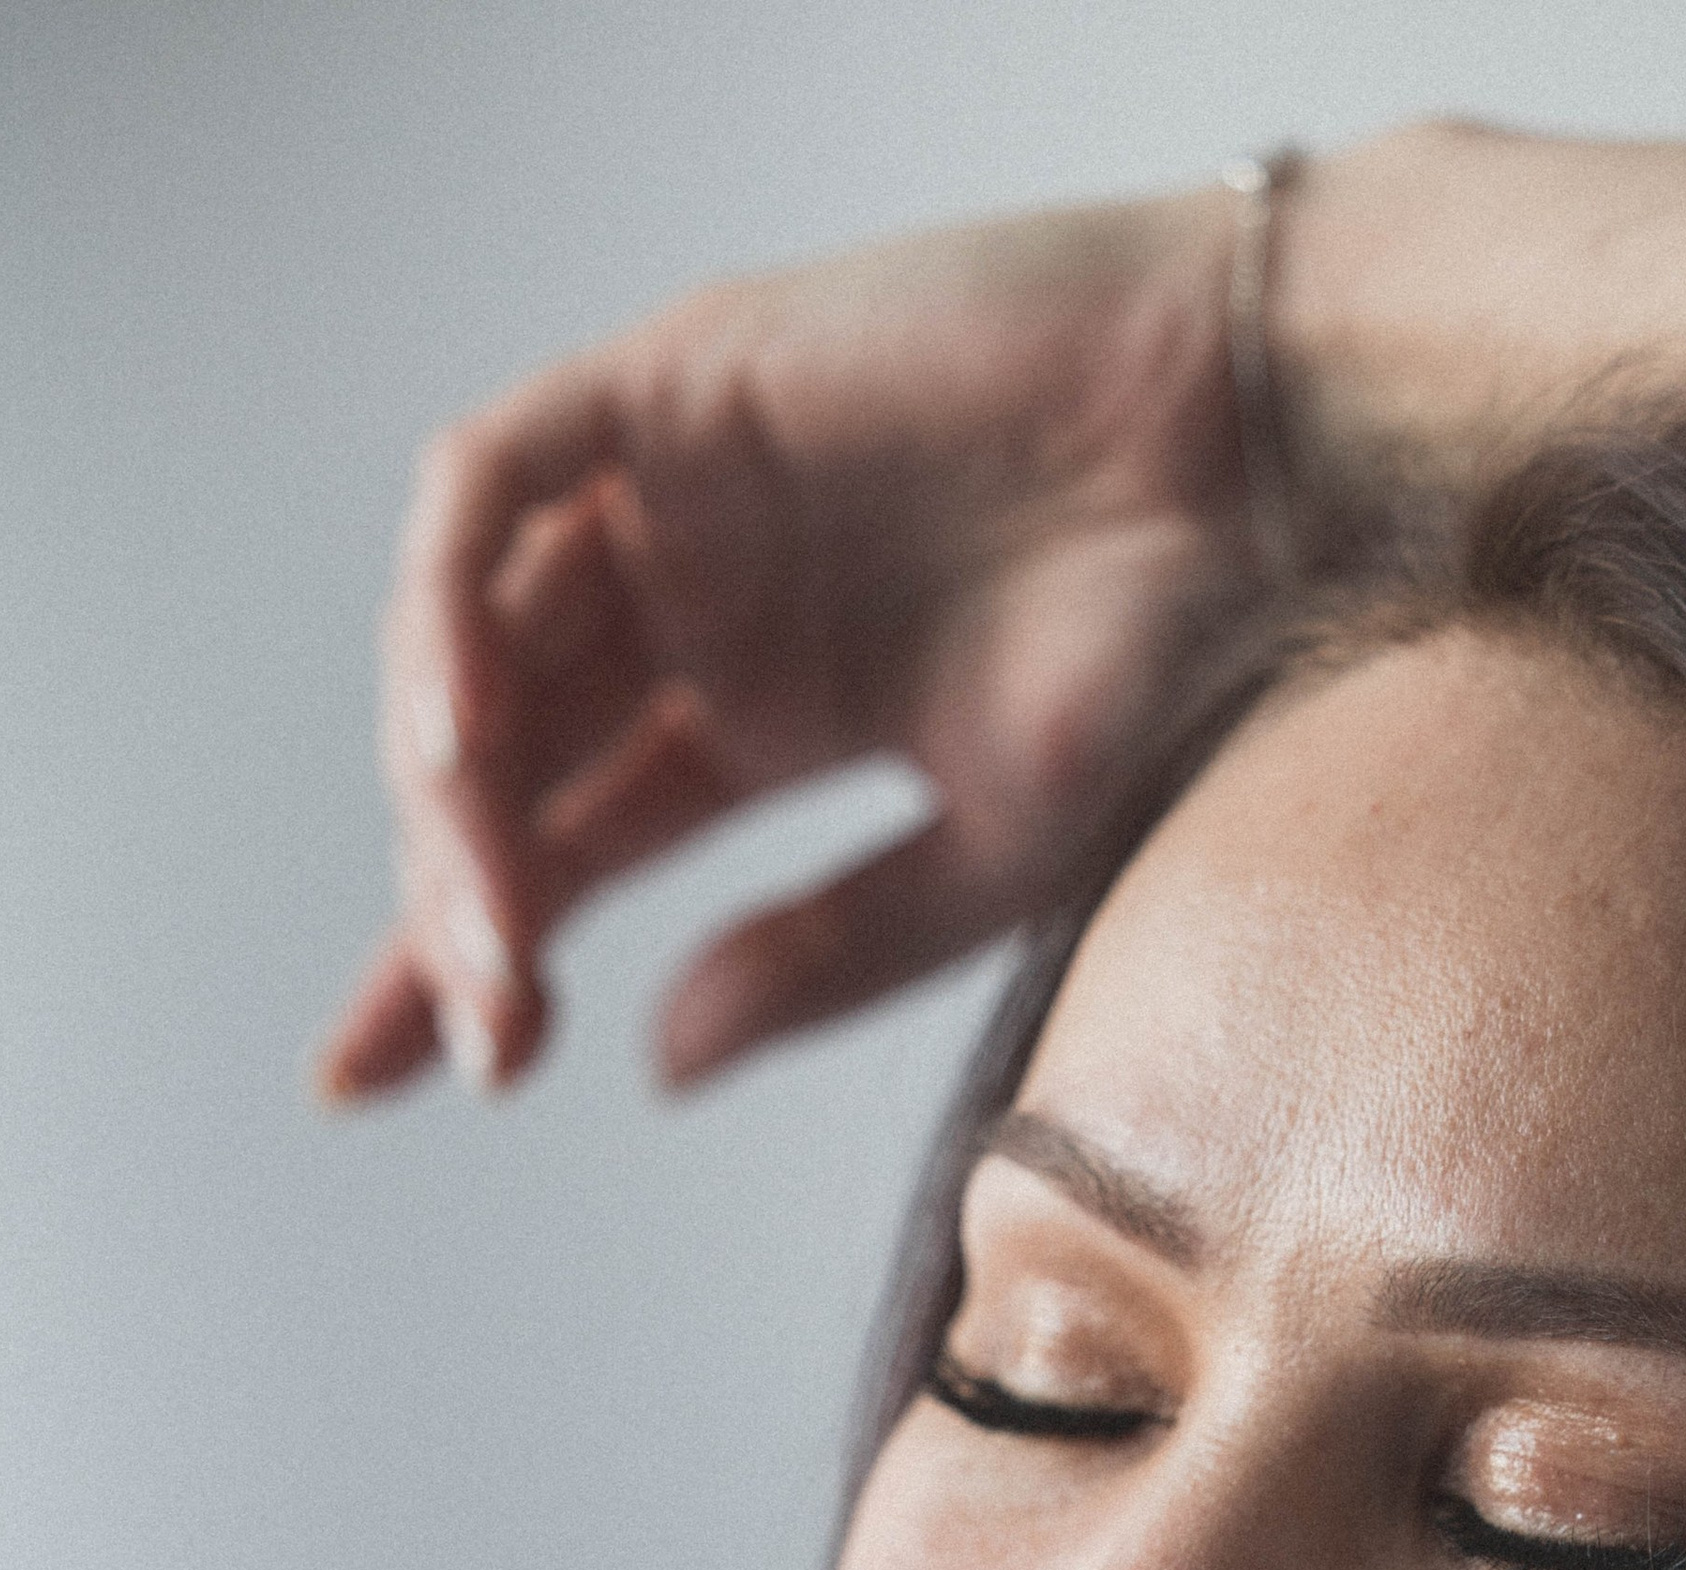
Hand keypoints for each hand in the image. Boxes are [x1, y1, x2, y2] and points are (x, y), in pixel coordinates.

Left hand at [315, 188, 1260, 1101]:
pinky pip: (495, 484)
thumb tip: (655, 1060)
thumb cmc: (1178, 643)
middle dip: (458, 902)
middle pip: (502, 755)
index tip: (416, 1077)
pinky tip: (469, 743)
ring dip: (452, 785)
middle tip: (481, 1033)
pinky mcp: (678, 376)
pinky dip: (450, 604)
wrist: (1269, 457)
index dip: (473, 952)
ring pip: (473, 630)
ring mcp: (676, 486)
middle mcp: (697, 600)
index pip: (567, 839)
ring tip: (488, 923)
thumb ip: (824, 956)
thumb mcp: (990, 857)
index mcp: (762, 715)